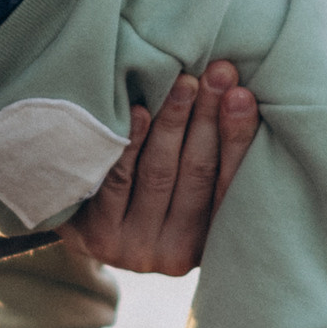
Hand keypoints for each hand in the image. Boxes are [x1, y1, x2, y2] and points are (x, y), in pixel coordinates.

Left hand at [66, 61, 252, 275]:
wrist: (84, 227)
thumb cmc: (154, 196)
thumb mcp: (191, 190)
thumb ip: (215, 160)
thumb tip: (239, 93)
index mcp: (212, 244)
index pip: (231, 186)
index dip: (237, 138)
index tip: (242, 95)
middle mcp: (177, 254)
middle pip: (196, 173)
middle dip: (208, 118)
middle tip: (217, 73)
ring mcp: (135, 249)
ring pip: (159, 173)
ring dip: (174, 122)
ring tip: (184, 81)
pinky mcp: (99, 237)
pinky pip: (118, 181)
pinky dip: (131, 142)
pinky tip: (141, 110)